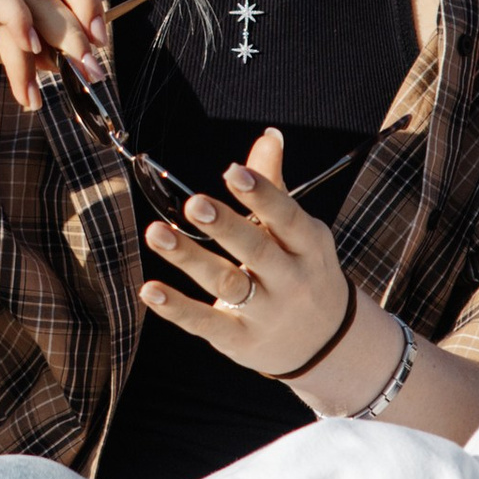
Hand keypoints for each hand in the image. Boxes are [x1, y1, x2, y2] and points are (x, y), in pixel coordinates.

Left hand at [140, 125, 355, 380]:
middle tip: (193, 202)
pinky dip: (177, 309)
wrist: (328, 343)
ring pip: (227, 283)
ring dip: (190, 258)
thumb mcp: (300, 233)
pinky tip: (150, 290)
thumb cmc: (303, 270)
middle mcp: (290, 280)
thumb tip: (269, 135)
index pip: (286, 217)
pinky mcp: (241, 340)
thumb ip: (275, 187)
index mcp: (308, 245)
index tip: (232, 172)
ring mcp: (266, 313)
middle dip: (225, 225)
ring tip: (157, 233)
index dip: (261, 195)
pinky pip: (206, 323)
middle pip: (256, 250)